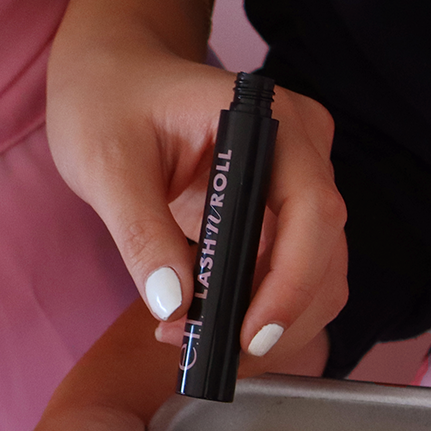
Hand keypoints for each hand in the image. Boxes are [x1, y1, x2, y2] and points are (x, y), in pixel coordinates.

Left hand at [47, 0, 346, 366]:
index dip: (292, 283)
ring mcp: (301, 184)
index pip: (313, 212)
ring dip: (271, 325)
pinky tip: (213, 327)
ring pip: (320, 279)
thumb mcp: (105, 163)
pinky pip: (296, 278)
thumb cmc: (107, 101)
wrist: (113, 78)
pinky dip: (262, 314)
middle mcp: (303, 151)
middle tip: (204, 352)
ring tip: (199, 344)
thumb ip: (140, 232)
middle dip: (275, 317)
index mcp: (268, 121)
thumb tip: (175, 304)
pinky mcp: (288, 216)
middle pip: (325, 256)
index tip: (248, 335)